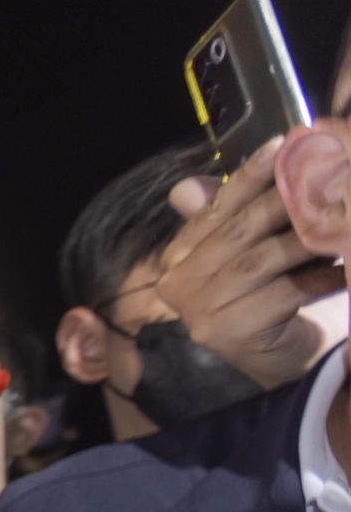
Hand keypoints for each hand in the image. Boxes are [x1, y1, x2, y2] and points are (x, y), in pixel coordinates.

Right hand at [159, 137, 343, 376]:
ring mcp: (198, 311)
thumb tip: (187, 186)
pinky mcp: (226, 333)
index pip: (215, 208)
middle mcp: (177, 284)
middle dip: (288, 201)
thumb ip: (229, 218)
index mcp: (177, 258)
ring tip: (342, 224)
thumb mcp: (253, 253)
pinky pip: (281, 292)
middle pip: (240, 230)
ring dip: (309, 240)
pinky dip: (319, 280)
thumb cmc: (272, 303)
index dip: (249, 176)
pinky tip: (343, 273)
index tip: (283, 144)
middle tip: (328, 179)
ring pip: (262, 259)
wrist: (283, 366)